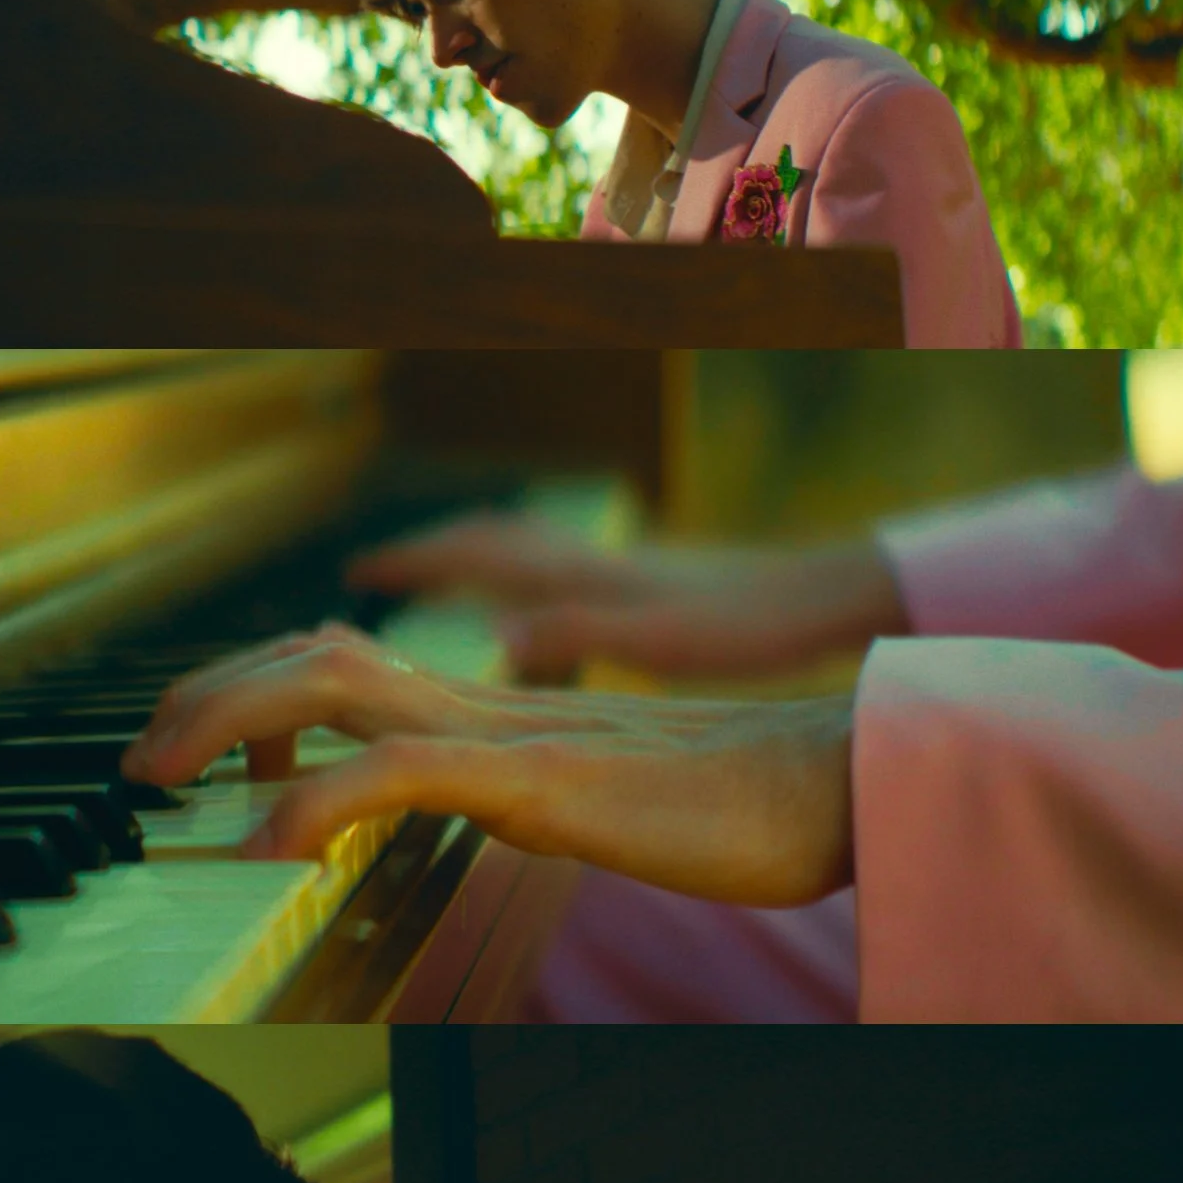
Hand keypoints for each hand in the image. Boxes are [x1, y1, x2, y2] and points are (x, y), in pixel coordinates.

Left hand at [119, 625, 856, 905]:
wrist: (835, 785)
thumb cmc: (737, 806)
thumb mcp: (599, 805)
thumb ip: (525, 796)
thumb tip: (485, 808)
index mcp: (499, 709)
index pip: (346, 671)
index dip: (255, 694)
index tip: (196, 753)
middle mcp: (489, 700)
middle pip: (312, 657)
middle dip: (206, 698)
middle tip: (142, 762)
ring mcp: (511, 729)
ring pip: (331, 684)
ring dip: (226, 721)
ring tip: (163, 779)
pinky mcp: (541, 777)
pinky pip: (401, 771)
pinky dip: (314, 799)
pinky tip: (263, 847)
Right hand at [346, 513, 906, 681]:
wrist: (829, 597)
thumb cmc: (751, 628)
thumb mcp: (658, 641)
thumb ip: (573, 632)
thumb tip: (491, 634)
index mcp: (579, 574)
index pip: (471, 554)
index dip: (409, 563)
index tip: (353, 575)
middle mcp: (590, 561)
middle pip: (488, 540)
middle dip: (427, 553)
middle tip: (374, 574)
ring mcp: (619, 569)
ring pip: (524, 551)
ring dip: (473, 559)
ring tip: (440, 582)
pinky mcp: (647, 584)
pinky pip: (559, 572)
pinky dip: (524, 580)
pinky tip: (538, 610)